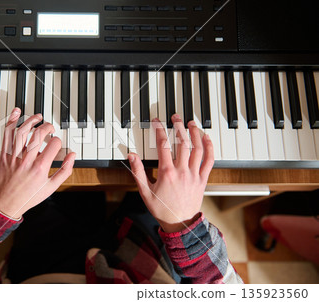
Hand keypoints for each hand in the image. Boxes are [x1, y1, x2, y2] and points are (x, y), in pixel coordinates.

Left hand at [0, 108, 75, 218]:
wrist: (7, 203)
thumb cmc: (30, 196)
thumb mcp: (52, 187)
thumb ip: (65, 170)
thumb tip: (72, 155)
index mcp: (40, 168)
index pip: (53, 145)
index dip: (58, 141)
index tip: (57, 144)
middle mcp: (26, 161)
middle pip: (38, 135)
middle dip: (47, 127)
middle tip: (50, 128)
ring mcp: (14, 157)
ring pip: (21, 132)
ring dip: (31, 121)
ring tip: (38, 117)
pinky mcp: (4, 155)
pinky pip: (6, 135)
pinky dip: (11, 122)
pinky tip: (16, 112)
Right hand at [128, 114, 213, 232]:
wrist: (180, 223)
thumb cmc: (162, 209)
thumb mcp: (145, 192)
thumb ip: (138, 172)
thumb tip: (131, 156)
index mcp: (167, 173)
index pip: (163, 145)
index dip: (159, 130)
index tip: (157, 121)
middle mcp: (182, 171)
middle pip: (182, 143)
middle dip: (178, 127)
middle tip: (175, 117)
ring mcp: (194, 175)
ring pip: (197, 149)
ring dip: (194, 134)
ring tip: (191, 123)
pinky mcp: (202, 179)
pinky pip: (209, 161)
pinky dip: (209, 148)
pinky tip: (207, 138)